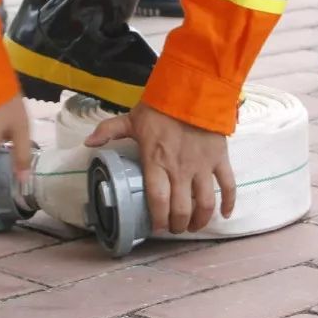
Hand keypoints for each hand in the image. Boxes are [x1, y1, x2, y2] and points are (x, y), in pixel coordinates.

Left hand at [85, 102, 235, 234]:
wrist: (193, 89)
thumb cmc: (161, 107)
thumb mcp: (132, 119)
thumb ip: (109, 131)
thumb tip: (88, 143)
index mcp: (157, 162)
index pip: (158, 200)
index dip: (158, 219)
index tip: (157, 227)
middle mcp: (180, 169)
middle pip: (182, 208)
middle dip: (178, 225)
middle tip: (174, 228)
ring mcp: (203, 166)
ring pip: (205, 202)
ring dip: (200, 219)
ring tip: (194, 225)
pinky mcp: (220, 159)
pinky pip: (228, 185)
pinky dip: (229, 202)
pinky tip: (225, 214)